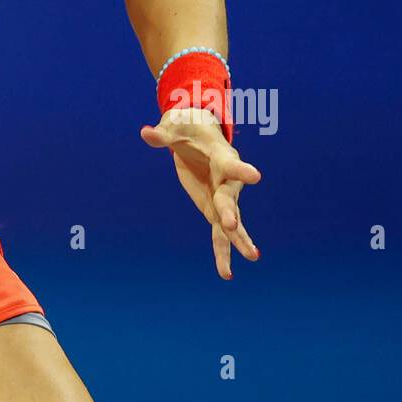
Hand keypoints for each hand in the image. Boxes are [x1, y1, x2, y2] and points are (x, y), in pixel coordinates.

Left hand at [140, 108, 261, 279]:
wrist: (198, 135)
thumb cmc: (188, 127)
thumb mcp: (174, 127)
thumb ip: (163, 135)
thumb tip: (145, 133)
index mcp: (221, 156)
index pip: (231, 163)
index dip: (242, 170)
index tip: (256, 177)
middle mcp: (228, 179)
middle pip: (228, 197)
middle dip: (230, 211)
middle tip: (231, 225)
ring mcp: (223, 197)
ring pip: (231, 222)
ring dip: (238, 239)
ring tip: (252, 257)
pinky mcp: (214, 209)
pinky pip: (220, 234)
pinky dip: (222, 252)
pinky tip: (227, 273)